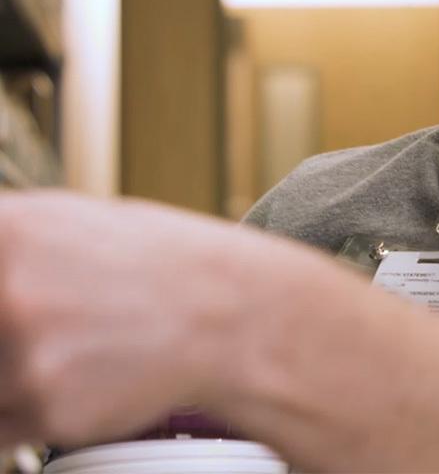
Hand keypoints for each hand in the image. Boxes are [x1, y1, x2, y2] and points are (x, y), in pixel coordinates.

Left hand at [0, 190, 241, 448]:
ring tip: (60, 349)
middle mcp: (12, 287)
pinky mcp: (47, 408)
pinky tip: (67, 378)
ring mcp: (27, 351)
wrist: (224, 310)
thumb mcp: (76, 220)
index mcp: (14, 228)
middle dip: (3, 337)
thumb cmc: (162, 261)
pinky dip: (19, 411)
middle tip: (30, 331)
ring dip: (8, 374)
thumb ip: (12, 239)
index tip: (0, 309)